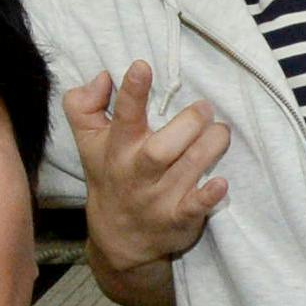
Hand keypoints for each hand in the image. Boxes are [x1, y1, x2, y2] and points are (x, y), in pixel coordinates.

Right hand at [68, 61, 228, 305]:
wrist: (119, 238)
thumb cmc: (110, 176)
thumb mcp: (88, 142)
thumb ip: (84, 106)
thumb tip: (102, 77)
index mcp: (117, 149)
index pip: (123, 118)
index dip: (132, 92)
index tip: (142, 66)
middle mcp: (138, 173)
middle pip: (160, 149)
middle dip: (187, 125)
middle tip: (205, 107)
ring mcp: (159, 198)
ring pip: (186, 170)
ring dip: (208, 148)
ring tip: (221, 131)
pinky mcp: (179, 218)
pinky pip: (195, 208)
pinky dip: (209, 197)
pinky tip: (221, 183)